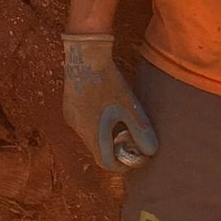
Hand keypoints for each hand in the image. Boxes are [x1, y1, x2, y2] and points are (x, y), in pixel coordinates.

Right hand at [61, 32, 158, 171]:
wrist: (85, 55)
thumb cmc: (109, 82)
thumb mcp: (130, 107)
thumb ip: (141, 131)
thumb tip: (151, 151)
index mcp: (93, 134)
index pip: (106, 163)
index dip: (121, 164)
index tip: (133, 157)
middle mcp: (78, 130)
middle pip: (98, 150)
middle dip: (115, 147)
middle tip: (130, 135)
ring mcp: (71, 118)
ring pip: (90, 136)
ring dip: (105, 134)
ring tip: (119, 118)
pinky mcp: (69, 107)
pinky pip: (84, 123)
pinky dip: (96, 123)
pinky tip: (105, 106)